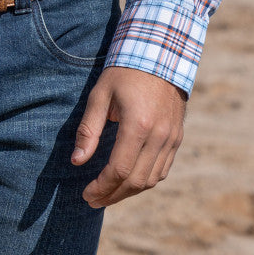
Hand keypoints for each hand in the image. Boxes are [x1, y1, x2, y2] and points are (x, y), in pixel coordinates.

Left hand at [71, 66, 185, 206]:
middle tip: (92, 200)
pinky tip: (128, 181)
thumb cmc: (125, 72)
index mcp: (138, 125)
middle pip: (135, 181)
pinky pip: (162, 170)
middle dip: (112, 195)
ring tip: (107, 194)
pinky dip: (144, 181)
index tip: (85, 193)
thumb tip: (76, 160)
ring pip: (150, 180)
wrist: (161, 54)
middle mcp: (158, 136)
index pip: (118, 170)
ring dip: (128, 192)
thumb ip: (88, 129)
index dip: (101, 187)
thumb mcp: (100, 95)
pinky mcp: (177, 138)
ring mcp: (171, 138)